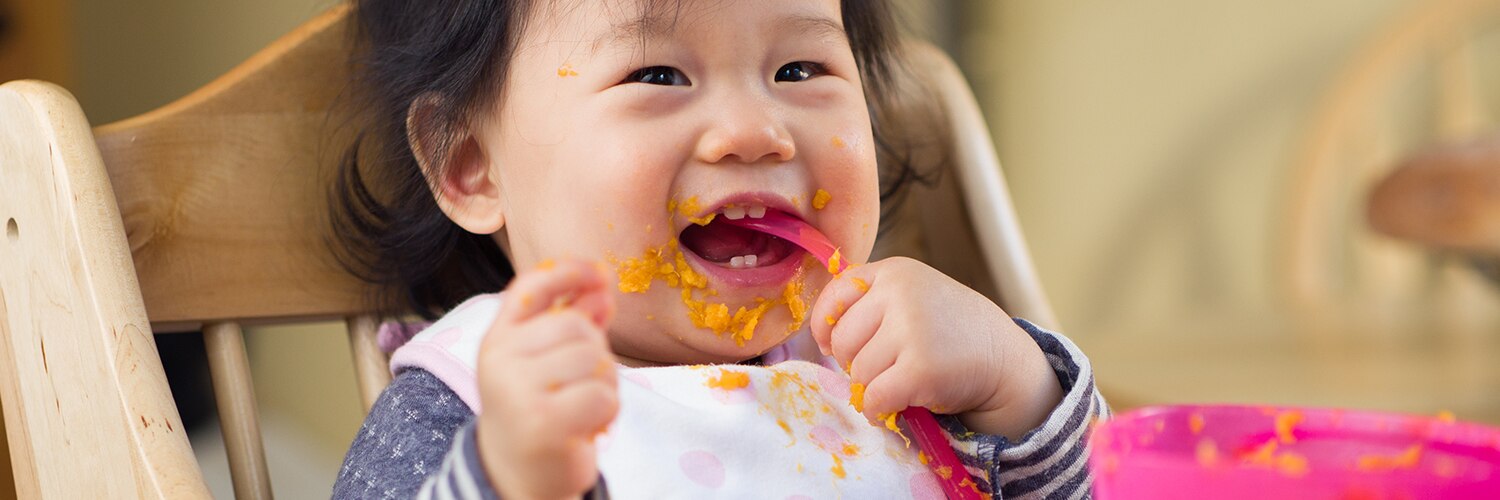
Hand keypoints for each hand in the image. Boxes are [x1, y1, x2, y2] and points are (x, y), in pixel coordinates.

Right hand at [475, 259, 617, 499]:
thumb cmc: (539, 409)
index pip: (531, 287)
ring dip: (605, 384)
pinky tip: (587, 426)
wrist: (517, 473)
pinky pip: (602, 395)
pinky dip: (607, 411)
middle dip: (596, 351)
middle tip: (585, 382)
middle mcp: (500, 361)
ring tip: (583, 404)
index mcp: (498, 339)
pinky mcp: (544, 423)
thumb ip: (571, 322)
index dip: (569, 272)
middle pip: (576, 326)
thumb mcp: (548, 361)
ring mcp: (519, 392)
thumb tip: (601, 286)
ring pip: (594, 360)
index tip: (600, 273)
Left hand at [808, 257, 1062, 439]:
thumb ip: (871, 304)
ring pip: (858, 372)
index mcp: (895, 271)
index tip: (835, 346)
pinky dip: (879, 410)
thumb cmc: (950, 332)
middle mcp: (901, 292)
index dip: (826, 327)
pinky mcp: (920, 367)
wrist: (1004, 360)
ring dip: (872, 388)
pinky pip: (874, 398)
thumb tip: (822, 338)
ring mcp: (912, 328)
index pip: (835, 296)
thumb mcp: (914, 297)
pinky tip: (897, 405)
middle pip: (843, 340)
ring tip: (900, 383)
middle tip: (883, 368)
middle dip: (854, 363)